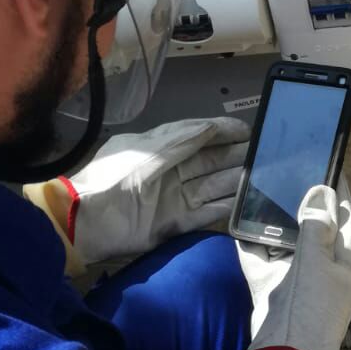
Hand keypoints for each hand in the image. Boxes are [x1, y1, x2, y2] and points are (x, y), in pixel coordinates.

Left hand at [27, 116, 249, 265]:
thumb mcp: (148, 153)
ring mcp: (175, 198)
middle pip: (210, 161)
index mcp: (161, 148)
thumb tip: (214, 126)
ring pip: (213, 185)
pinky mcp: (175, 223)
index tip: (248, 130)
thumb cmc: (114, 179)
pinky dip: (226, 208)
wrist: (85, 221)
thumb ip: (182, 140)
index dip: (223, 131)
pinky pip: (207, 213)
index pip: (199, 135)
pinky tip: (245, 203)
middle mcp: (172, 171)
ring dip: (235, 181)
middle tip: (265, 153)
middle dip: (235, 156)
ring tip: (261, 176)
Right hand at [237, 179, 350, 349]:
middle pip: (313, 231)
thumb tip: (323, 191)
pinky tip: (239, 224)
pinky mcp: (268, 293)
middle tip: (290, 173)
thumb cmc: (310, 311)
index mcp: (343, 266)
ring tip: (264, 191)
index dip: (339, 194)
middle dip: (303, 204)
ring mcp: (294, 284)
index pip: (345, 221)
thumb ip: (317, 226)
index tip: (331, 166)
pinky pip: (259, 261)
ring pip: (284, 245)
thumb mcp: (317, 263)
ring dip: (274, 222)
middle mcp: (321, 273)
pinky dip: (250, 245)